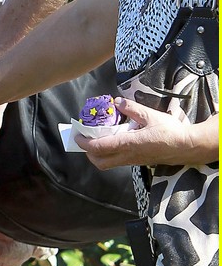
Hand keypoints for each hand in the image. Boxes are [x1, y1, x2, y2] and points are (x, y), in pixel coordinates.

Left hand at [75, 97, 216, 168]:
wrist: (187, 147)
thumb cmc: (170, 131)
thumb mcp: (151, 115)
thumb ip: (132, 108)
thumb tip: (117, 101)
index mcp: (128, 144)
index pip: (99, 148)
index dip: (84, 143)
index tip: (77, 135)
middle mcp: (128, 156)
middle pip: (100, 162)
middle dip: (88, 152)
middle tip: (85, 138)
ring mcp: (133, 161)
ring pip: (108, 163)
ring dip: (98, 154)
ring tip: (96, 138)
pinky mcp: (138, 161)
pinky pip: (118, 161)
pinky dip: (109, 153)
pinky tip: (113, 140)